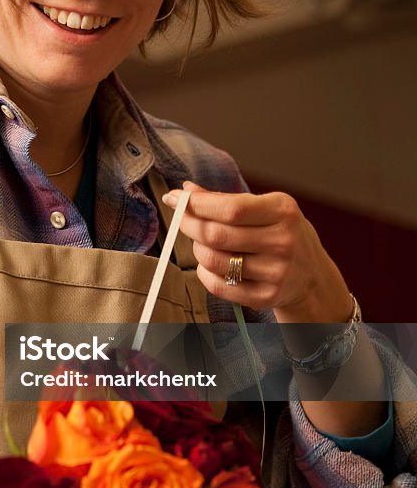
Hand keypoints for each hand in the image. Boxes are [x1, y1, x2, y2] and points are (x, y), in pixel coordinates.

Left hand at [162, 181, 350, 322]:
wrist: (312, 275)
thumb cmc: (280, 233)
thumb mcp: (264, 208)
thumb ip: (224, 200)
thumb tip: (184, 191)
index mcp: (283, 211)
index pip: (230, 209)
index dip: (196, 205)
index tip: (175, 199)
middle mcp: (282, 242)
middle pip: (216, 235)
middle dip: (189, 225)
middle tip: (180, 219)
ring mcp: (276, 272)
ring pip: (213, 261)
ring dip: (197, 249)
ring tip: (202, 243)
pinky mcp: (266, 296)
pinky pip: (218, 286)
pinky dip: (205, 273)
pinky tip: (210, 265)